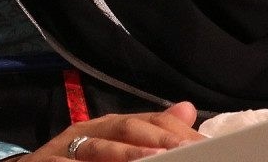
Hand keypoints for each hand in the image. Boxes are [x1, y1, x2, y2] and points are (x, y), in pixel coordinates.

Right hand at [21, 102, 204, 160]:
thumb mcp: (113, 147)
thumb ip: (148, 132)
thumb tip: (188, 110)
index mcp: (107, 126)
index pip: (147, 120)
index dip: (175, 131)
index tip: (203, 144)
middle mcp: (87, 132)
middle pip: (124, 128)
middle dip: (155, 138)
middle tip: (182, 150)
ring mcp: (64, 149)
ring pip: (97, 147)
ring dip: (125, 153)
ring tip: (154, 159)